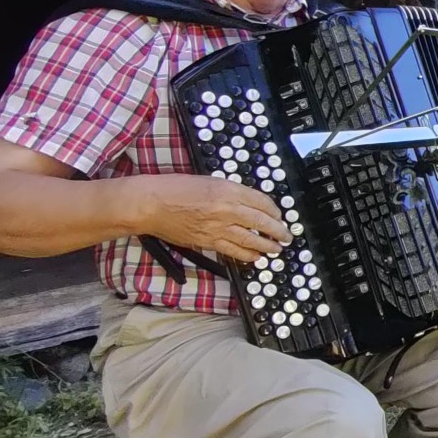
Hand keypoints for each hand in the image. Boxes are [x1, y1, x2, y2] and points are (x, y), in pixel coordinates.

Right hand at [135, 174, 289, 263]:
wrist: (151, 204)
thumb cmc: (175, 188)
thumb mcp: (209, 181)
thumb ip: (230, 192)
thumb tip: (247, 203)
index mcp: (228, 189)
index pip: (261, 201)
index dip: (274, 210)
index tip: (279, 215)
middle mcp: (226, 209)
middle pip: (261, 222)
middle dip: (278, 230)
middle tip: (286, 236)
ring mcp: (217, 227)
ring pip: (250, 239)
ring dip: (267, 245)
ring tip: (277, 249)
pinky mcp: (207, 242)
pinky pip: (233, 251)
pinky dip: (247, 255)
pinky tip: (255, 257)